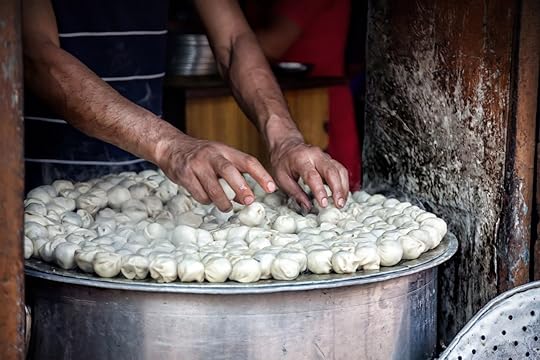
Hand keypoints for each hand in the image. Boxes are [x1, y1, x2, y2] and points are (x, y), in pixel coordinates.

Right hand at [157, 134, 275, 211]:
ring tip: (227, 207)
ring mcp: (197, 165)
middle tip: (249, 201)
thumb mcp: (222, 159)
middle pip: (229, 171)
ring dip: (223, 201)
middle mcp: (212, 155)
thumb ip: (236, 176)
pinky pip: (199, 194)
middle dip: (241, 188)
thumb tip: (246, 200)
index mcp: (226, 151)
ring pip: (213, 188)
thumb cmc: (203, 157)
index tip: (271, 188)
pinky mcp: (184, 174)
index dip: (261, 175)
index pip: (248, 161)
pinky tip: (207, 197)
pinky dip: (206, 200)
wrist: (171, 147)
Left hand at [270, 138, 348, 209]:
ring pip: (339, 170)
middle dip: (337, 189)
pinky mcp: (330, 160)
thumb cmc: (282, 162)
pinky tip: (342, 194)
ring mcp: (324, 156)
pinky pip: (341, 170)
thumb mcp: (281, 179)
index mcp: (300, 159)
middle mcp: (315, 155)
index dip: (319, 190)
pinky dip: (343, 183)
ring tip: (341, 202)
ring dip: (343, 187)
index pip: (312, 176)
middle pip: (331, 171)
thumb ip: (295, 193)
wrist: (286, 146)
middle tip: (339, 204)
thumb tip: (307, 206)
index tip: (323, 204)